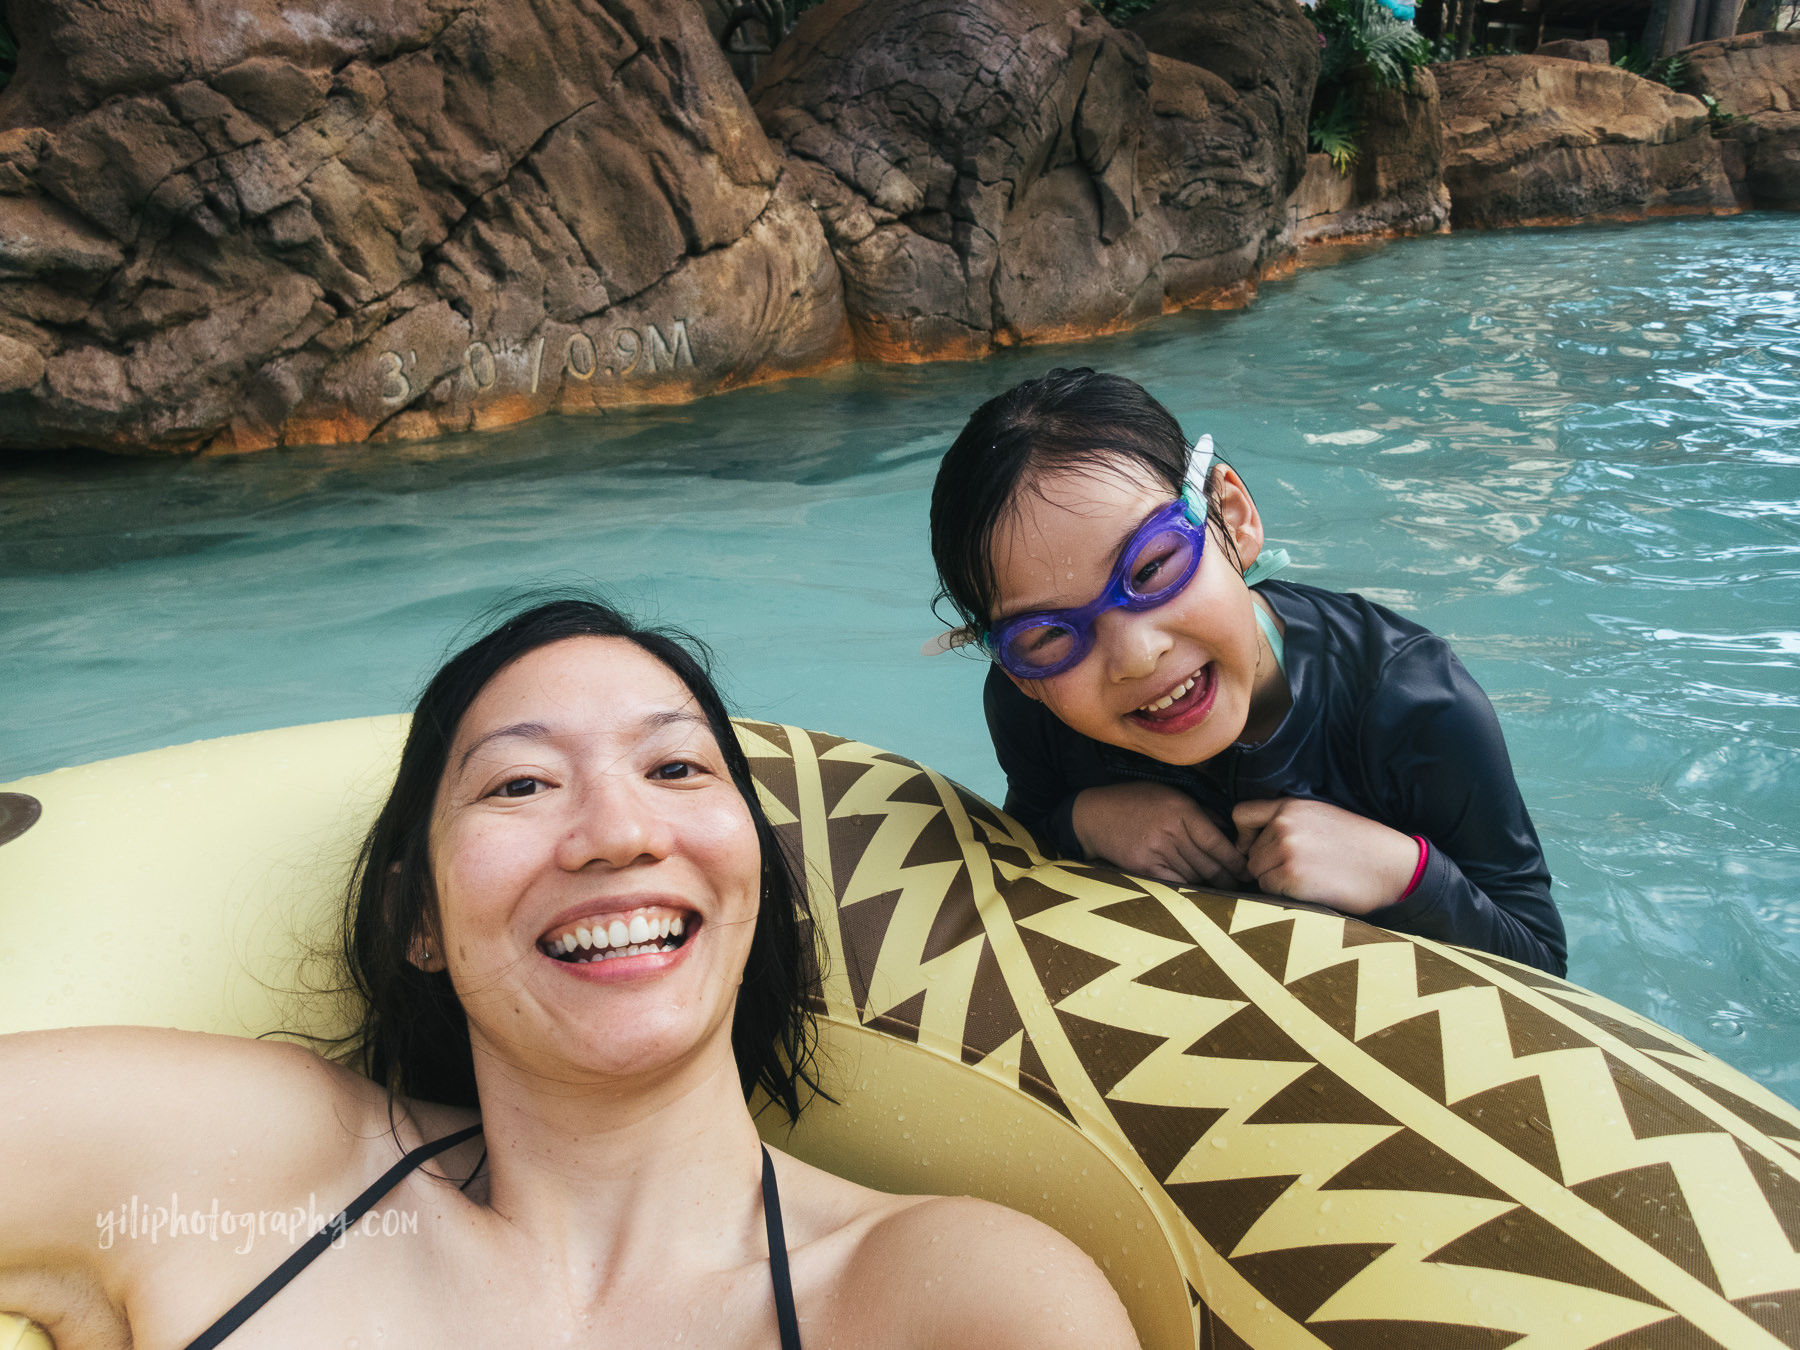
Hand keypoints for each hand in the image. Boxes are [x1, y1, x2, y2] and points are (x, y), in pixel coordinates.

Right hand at [1072, 782, 1248, 887]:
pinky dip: (1187, 888)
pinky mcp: (1141, 867)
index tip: (1246, 869)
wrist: (1094, 814)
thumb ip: (1199, 812)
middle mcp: (1169, 831)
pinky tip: (1197, 892)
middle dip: (1227, 877)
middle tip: (1240, 885)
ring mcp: (1154, 850)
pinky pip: (1173, 883)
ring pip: (1193, 875)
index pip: (1216, 841)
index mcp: (1181, 810)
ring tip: (1223, 891)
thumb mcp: (1170, 794)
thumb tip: (1229, 831)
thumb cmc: (1135, 801)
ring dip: (1209, 885)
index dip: (1234, 859)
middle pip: (1208, 863)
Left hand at [1231, 797, 1418, 914]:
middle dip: (1267, 865)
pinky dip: (1283, 894)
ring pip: (1257, 873)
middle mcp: (1284, 824)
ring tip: (1309, 878)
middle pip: (1250, 852)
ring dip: (1275, 881)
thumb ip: (1288, 821)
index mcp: (1291, 805)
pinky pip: (1267, 890)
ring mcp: (1286, 849)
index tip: (1255, 847)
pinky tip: (1310, 889)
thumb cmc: (1361, 845)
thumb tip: (1252, 841)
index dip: (1244, 835)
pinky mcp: (1290, 875)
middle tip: (1302, 870)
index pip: (1241, 814)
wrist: (1393, 867)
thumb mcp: (1322, 816)